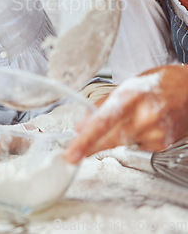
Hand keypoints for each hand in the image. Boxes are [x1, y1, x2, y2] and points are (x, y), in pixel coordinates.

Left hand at [64, 64, 187, 163]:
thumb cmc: (159, 83)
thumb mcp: (127, 84)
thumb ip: (103, 105)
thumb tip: (82, 125)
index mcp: (132, 95)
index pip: (104, 121)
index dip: (86, 139)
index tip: (73, 152)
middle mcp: (145, 115)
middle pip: (110, 138)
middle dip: (90, 146)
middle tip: (73, 153)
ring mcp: (156, 132)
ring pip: (122, 143)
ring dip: (115, 136)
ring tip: (130, 118)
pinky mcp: (163, 144)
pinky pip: (137, 145)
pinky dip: (133, 138)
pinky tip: (143, 124)